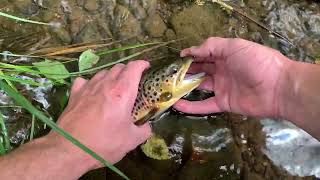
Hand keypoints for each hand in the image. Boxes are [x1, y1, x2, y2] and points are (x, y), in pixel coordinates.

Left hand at [46, 61, 151, 168]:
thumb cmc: (103, 144)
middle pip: (119, 67)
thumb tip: (147, 126)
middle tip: (133, 82)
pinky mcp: (74, 94)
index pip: (134, 68)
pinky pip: (85, 81)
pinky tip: (93, 92)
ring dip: (111, 76)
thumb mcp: (130, 141)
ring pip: (103, 72)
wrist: (69, 150)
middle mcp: (105, 84)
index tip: (147, 67)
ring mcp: (88, 87)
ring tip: (114, 88)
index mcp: (122, 92)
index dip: (142, 64)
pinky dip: (92, 83)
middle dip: (128, 71)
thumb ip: (144, 130)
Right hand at [174, 37, 290, 117]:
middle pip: (200, 70)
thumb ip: (211, 46)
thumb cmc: (256, 61)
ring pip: (200, 86)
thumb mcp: (234, 46)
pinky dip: (191, 106)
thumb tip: (190, 51)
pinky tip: (177, 105)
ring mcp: (222, 87)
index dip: (191, 55)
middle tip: (170, 73)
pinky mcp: (224, 103)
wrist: (278, 87)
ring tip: (168, 88)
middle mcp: (222, 70)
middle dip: (186, 70)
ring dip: (185, 87)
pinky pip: (205, 105)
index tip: (177, 58)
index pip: (204, 53)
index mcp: (226, 55)